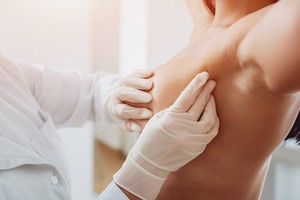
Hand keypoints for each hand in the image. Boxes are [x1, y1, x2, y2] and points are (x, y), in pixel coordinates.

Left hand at [108, 69, 153, 132]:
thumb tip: (137, 127)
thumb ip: (135, 126)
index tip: (149, 113)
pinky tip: (150, 73)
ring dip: (138, 83)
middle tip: (150, 98)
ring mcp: (122, 85)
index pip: (122, 110)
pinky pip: (134, 73)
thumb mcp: (132, 123)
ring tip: (151, 85)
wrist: (131, 102)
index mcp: (116, 109)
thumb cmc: (135, 116)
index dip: (135, 112)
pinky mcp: (129, 76)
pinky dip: (141, 73)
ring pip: (127, 81)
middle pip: (122, 94)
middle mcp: (116, 96)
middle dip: (136, 96)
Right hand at [113, 72, 218, 198]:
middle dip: (206, 90)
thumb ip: (174, 108)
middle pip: (200, 103)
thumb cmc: (150, 138)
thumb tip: (188, 97)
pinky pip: (212, 131)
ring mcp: (194, 138)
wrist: (151, 163)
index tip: (204, 74)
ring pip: (210, 117)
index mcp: (172, 117)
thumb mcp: (157, 118)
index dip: (196, 83)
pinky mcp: (198, 146)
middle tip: (211, 81)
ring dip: (211, 104)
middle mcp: (185, 127)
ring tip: (211, 96)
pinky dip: (214, 120)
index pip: (188, 96)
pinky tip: (212, 113)